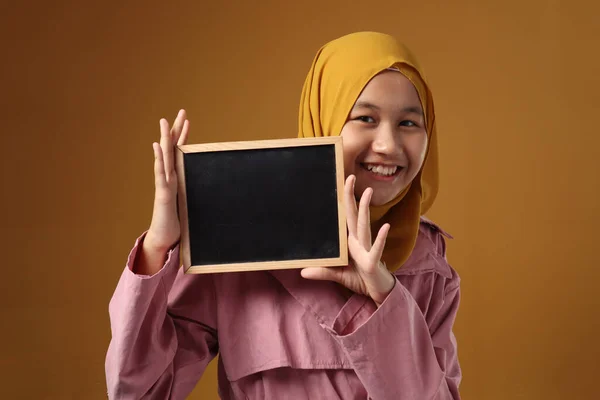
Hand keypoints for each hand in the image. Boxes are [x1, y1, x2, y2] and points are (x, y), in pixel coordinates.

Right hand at [145, 109, 188, 253]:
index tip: (188, 120)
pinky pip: (160, 173)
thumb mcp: (188, 203)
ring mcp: (164, 184)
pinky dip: (159, 159)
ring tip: (164, 122)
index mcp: (175, 178)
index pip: (179, 152)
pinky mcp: (163, 194)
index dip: (183, 136)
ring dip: (164, 138)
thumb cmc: (176, 222)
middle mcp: (167, 177)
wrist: (164, 238)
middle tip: (181, 110)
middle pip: (172, 149)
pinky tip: (157, 146)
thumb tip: (203, 187)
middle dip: (176, 130)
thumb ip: (191, 193)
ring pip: (164, 157)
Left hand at [301, 175, 395, 305]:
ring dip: (365, 209)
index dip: (343, 202)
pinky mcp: (372, 262)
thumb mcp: (338, 275)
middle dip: (351, 197)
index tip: (339, 184)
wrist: (379, 293)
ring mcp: (366, 250)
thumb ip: (323, 272)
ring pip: (364, 226)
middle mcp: (359, 242)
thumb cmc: (362, 279)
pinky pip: (376, 248)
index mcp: (350, 242)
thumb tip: (302, 272)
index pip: (345, 218)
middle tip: (350, 176)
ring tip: (367, 191)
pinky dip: (380, 238)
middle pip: (353, 215)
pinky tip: (385, 226)